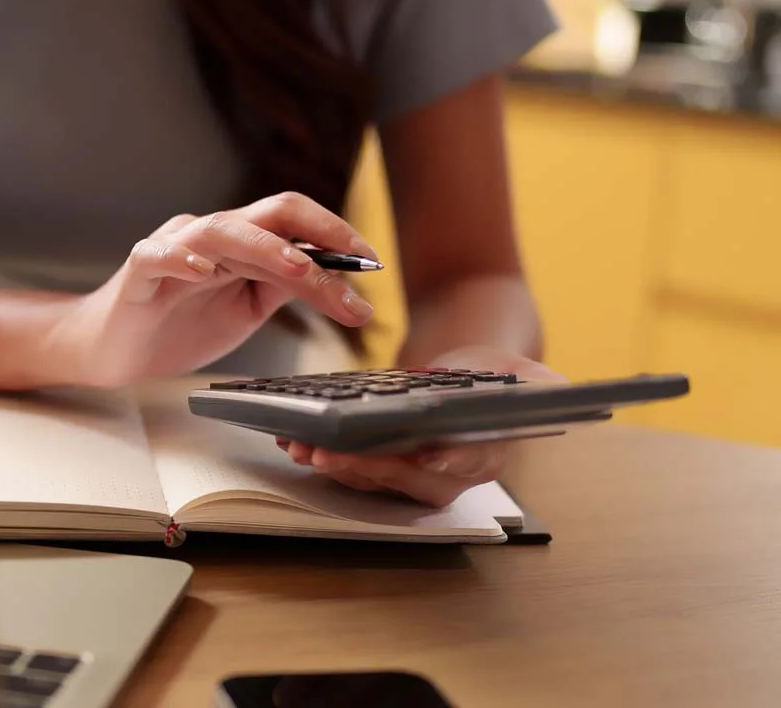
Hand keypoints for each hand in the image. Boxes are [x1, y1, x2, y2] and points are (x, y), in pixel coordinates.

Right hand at [49, 192, 376, 388]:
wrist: (114, 351)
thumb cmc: (178, 324)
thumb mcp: (246, 309)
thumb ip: (282, 288)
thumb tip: (341, 283)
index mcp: (241, 244)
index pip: (294, 222)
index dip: (336, 235)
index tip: (372, 264)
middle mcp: (210, 236)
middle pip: (267, 214)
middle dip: (317, 232)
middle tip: (355, 260)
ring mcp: (173, 250)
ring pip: (221, 229)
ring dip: (264, 246)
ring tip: (297, 267)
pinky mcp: (138, 272)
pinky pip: (157, 255)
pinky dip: (180, 258)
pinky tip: (203, 271)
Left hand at [278, 346, 566, 507]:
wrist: (469, 378)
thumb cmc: (499, 381)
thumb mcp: (532, 379)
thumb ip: (545, 388)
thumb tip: (561, 390)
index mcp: (483, 457)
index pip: (467, 466)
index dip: (447, 463)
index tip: (428, 457)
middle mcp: (443, 476)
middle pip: (403, 478)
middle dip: (366, 468)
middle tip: (333, 455)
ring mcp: (407, 473)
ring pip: (369, 477)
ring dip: (334, 465)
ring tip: (303, 448)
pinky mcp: (379, 463)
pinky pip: (349, 465)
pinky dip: (322, 454)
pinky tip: (294, 439)